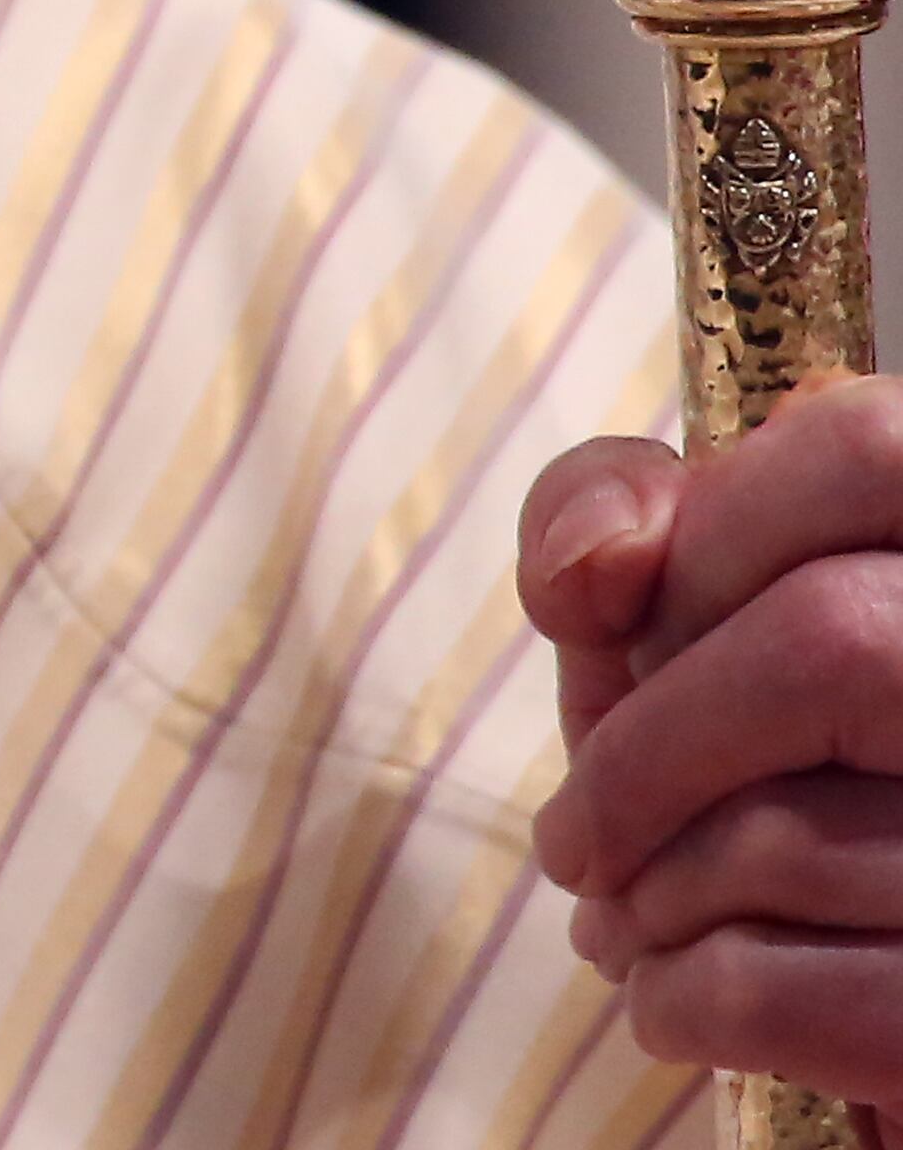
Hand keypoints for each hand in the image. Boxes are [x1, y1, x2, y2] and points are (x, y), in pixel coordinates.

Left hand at [521, 378, 902, 1128]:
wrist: (884, 983)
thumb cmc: (794, 762)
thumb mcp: (700, 611)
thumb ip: (621, 519)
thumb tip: (587, 570)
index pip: (865, 444)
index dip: (708, 540)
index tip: (628, 637)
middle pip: (827, 646)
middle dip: (642, 756)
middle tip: (577, 841)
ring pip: (799, 832)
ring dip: (654, 894)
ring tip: (627, 925)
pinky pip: (803, 993)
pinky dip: (694, 1002)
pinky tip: (676, 1005)